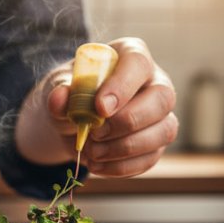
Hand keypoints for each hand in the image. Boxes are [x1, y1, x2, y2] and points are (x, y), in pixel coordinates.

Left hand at [17, 37, 177, 176]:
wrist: (74, 118)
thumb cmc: (73, 92)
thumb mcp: (60, 86)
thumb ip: (59, 90)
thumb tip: (59, 99)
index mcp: (131, 55)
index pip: (137, 63)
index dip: (122, 86)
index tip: (100, 108)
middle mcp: (155, 82)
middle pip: (162, 98)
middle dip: (128, 121)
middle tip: (95, 133)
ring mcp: (161, 115)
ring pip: (164, 131)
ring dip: (125, 148)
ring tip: (93, 151)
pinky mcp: (156, 143)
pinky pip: (151, 158)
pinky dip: (122, 167)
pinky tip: (97, 165)